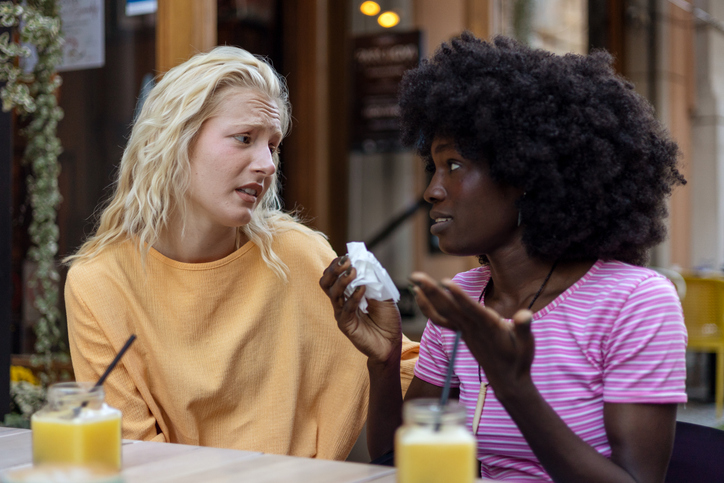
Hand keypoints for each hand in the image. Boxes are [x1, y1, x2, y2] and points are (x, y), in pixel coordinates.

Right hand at [320, 256, 401, 364]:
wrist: (391, 343)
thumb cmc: (387, 319)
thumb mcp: (384, 295)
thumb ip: (374, 281)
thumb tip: (366, 263)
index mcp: (348, 293)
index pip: (334, 276)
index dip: (337, 265)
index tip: (347, 255)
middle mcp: (341, 302)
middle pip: (326, 283)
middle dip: (333, 269)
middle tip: (345, 260)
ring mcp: (342, 313)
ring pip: (333, 293)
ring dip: (343, 280)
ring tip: (353, 271)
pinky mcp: (346, 325)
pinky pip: (346, 308)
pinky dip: (354, 296)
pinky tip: (363, 289)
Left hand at [409, 272, 534, 393]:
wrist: (507, 379)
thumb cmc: (518, 359)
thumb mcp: (527, 344)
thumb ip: (523, 328)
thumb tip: (525, 315)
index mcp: (489, 327)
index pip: (472, 310)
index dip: (460, 297)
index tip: (446, 283)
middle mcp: (472, 328)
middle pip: (449, 308)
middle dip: (433, 291)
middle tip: (416, 275)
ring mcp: (464, 330)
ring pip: (442, 312)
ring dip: (426, 295)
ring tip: (414, 279)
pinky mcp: (461, 332)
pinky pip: (440, 319)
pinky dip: (428, 307)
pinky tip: (419, 295)